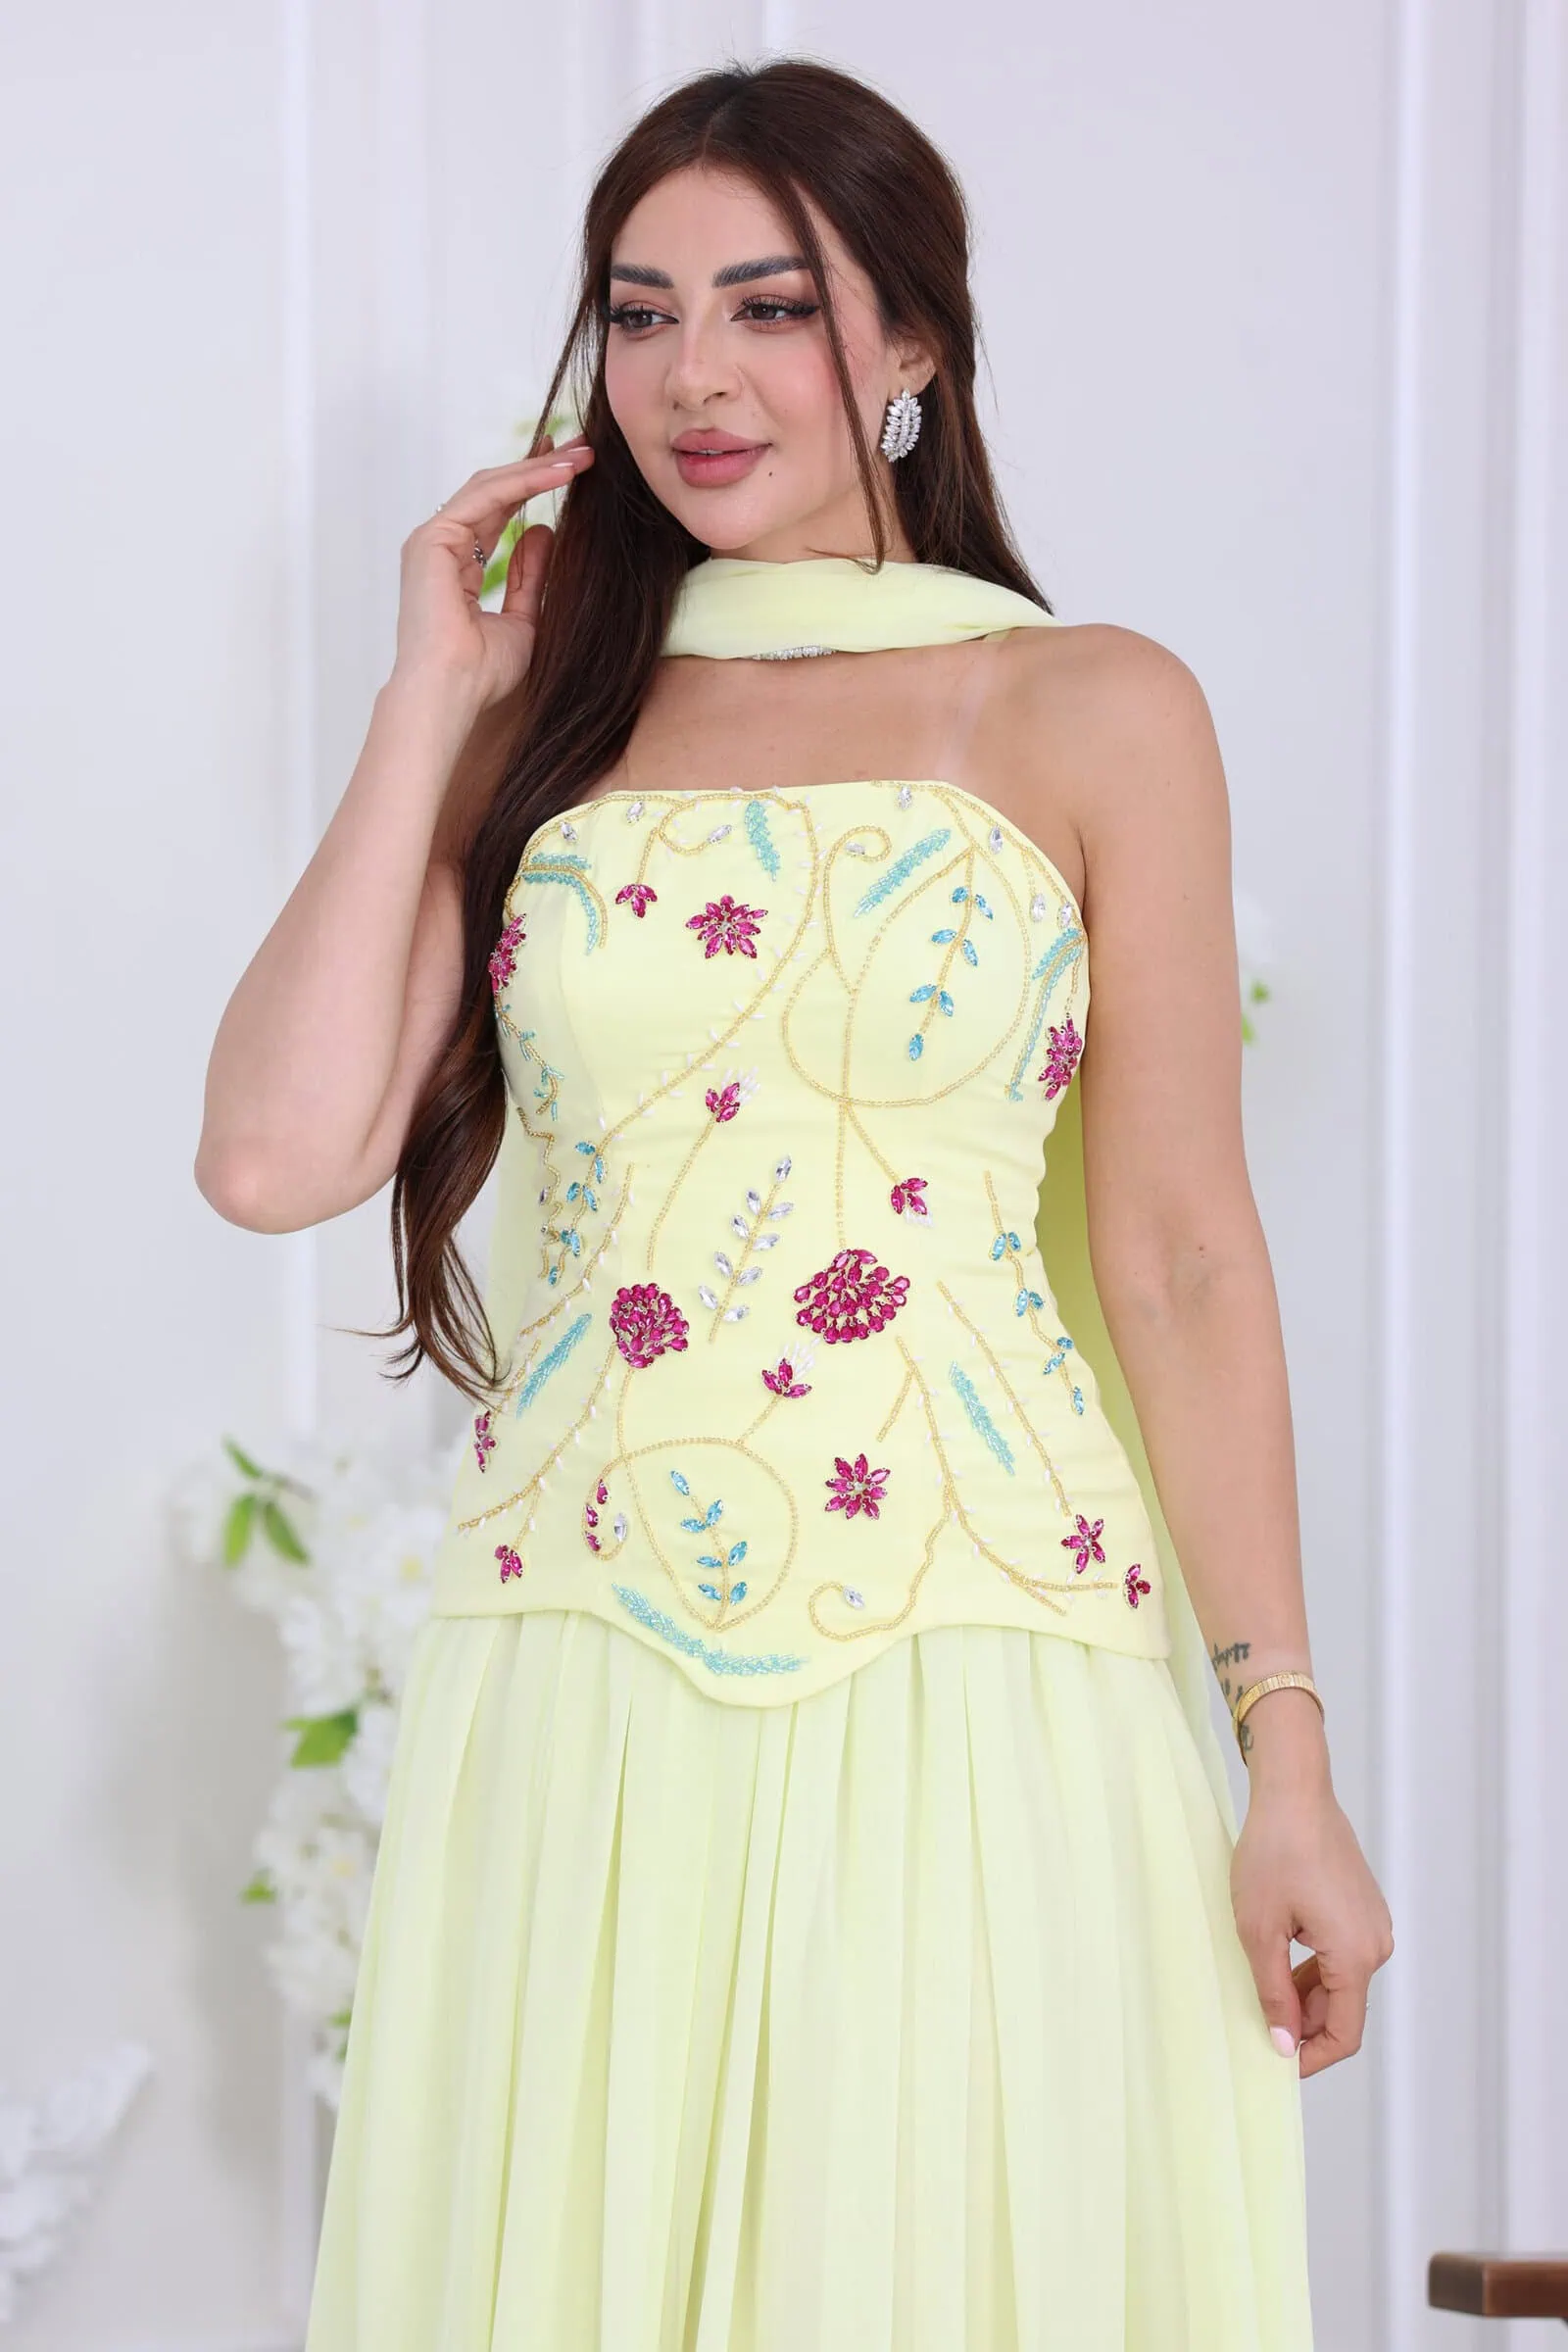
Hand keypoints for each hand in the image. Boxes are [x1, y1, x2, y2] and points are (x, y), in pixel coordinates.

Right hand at [390, 434, 594, 711]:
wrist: (452, 694)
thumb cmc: (481, 673)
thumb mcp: (523, 620)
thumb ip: (530, 577)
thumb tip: (545, 532)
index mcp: (454, 564)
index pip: (496, 512)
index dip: (532, 485)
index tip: (570, 468)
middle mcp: (439, 546)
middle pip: (494, 490)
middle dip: (539, 467)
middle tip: (582, 450)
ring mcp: (431, 540)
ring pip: (490, 487)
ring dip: (538, 468)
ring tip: (580, 457)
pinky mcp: (432, 539)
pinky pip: (486, 497)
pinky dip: (525, 482)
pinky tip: (560, 473)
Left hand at [1230, 1753, 1394, 2080]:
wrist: (1294, 1791)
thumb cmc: (1273, 1853)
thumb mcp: (1259, 1930)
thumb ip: (1273, 1994)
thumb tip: (1283, 2046)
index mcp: (1355, 1956)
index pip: (1344, 2034)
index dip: (1311, 2058)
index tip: (1275, 2065)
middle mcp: (1376, 1944)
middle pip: (1343, 2009)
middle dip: (1303, 2025)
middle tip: (1256, 2024)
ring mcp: (1373, 1924)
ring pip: (1340, 1982)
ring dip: (1304, 1995)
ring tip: (1258, 1985)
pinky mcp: (1363, 1907)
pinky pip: (1340, 1955)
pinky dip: (1312, 1967)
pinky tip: (1277, 1955)